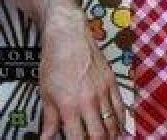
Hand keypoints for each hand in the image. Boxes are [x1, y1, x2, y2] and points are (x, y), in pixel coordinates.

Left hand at [39, 7, 125, 139]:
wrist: (68, 36)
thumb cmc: (54, 61)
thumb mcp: (45, 93)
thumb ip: (49, 119)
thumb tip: (46, 138)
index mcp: (70, 106)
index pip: (78, 139)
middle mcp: (89, 101)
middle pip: (100, 135)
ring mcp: (103, 92)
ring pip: (113, 124)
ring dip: (112, 136)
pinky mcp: (112, 82)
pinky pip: (121, 107)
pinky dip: (121, 121)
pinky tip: (119, 128)